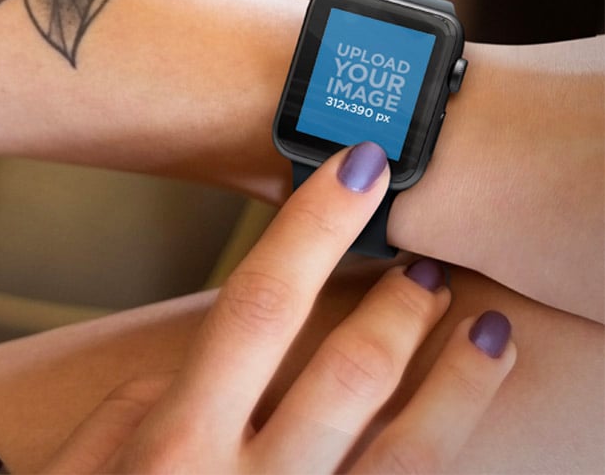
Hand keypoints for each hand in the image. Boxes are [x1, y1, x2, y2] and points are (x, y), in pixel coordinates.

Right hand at [42, 143, 516, 473]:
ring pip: (405, 456)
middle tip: (428, 264)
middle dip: (400, 306)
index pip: (258, 306)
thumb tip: (177, 376)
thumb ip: (128, 416)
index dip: (314, 231)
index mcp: (176, 448)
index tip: (357, 169)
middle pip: (348, 373)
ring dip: (456, 387)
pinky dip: (438, 464)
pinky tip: (457, 429)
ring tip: (485, 333)